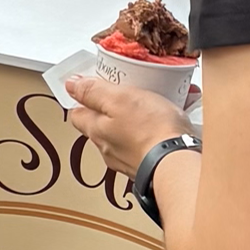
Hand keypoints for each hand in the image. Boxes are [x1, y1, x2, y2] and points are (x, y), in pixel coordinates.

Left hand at [65, 77, 193, 176]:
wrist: (178, 163)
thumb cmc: (151, 132)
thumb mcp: (119, 98)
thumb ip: (93, 91)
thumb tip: (72, 85)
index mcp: (96, 130)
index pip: (78, 113)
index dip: (84, 98)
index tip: (93, 86)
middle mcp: (109, 148)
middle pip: (102, 124)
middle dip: (111, 109)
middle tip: (125, 93)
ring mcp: (129, 159)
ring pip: (125, 134)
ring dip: (135, 121)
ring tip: (151, 107)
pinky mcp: (149, 164)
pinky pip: (147, 143)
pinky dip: (153, 133)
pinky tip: (167, 124)